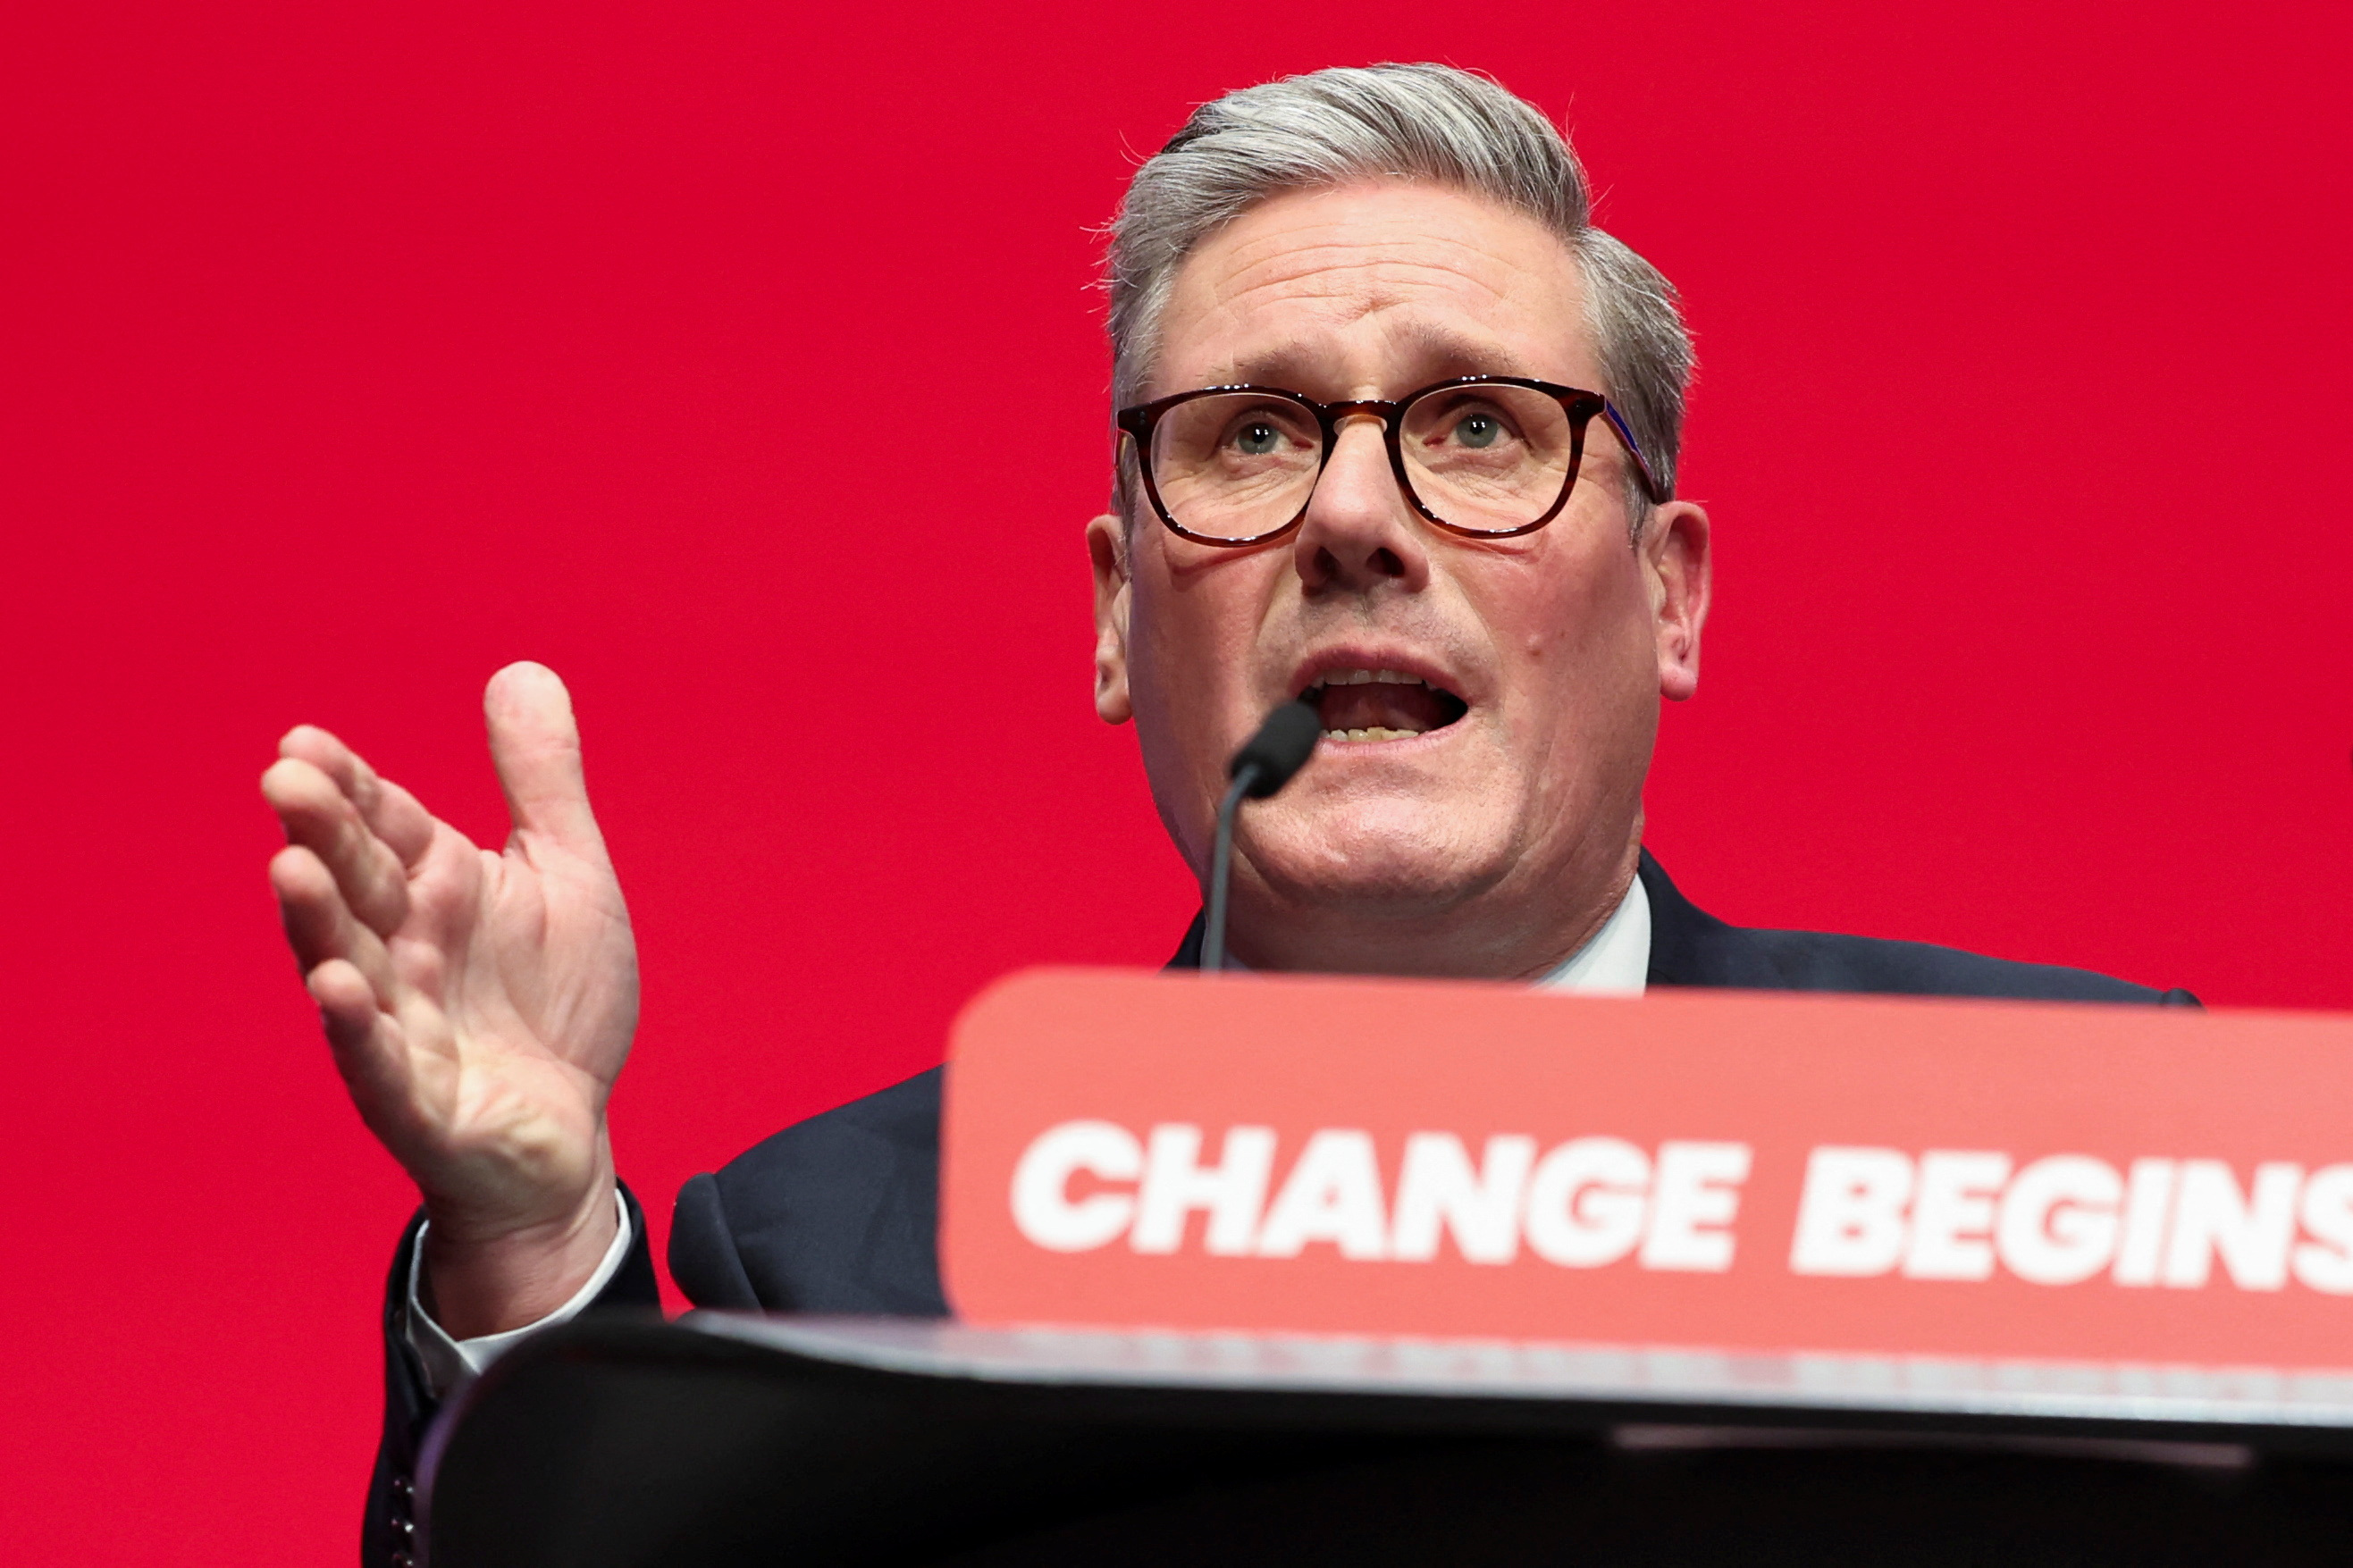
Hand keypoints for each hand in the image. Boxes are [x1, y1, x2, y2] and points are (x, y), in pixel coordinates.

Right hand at [263, 663, 637, 1336]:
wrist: (570, 1133)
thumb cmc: (554, 1003)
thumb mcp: (565, 874)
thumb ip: (541, 781)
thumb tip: (522, 670)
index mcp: (438, 889)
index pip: (383, 825)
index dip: (348, 787)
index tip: (304, 742)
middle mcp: (405, 949)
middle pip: (358, 883)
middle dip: (323, 836)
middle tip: (287, 781)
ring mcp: (401, 1025)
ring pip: (347, 965)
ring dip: (318, 922)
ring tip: (292, 870)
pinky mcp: (416, 1101)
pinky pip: (379, 1064)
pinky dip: (358, 1031)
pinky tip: (339, 990)